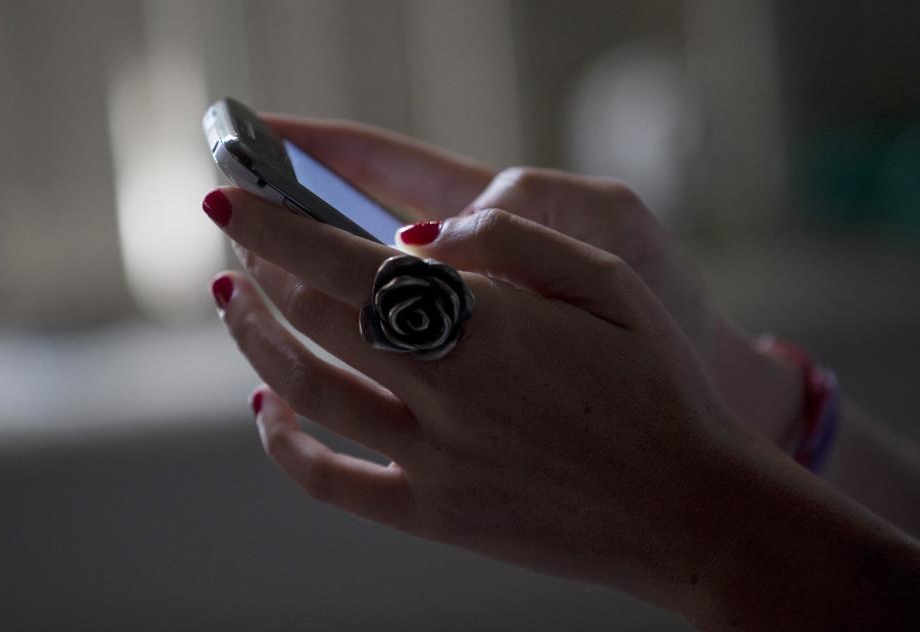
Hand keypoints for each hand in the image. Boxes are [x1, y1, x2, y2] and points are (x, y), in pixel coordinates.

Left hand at [204, 185, 753, 619]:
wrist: (689, 508)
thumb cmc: (660, 386)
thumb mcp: (610, 280)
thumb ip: (511, 239)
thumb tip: (416, 233)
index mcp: (485, 323)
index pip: (343, 260)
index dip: (275, 224)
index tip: (230, 199)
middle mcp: (443, 391)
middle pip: (311, 316)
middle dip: (261, 267)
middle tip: (246, 241)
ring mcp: (431, 460)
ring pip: (302, 390)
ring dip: (253, 340)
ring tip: (234, 303)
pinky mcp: (432, 517)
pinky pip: (329, 483)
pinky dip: (282, 445)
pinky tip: (267, 413)